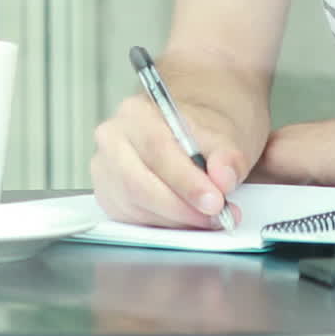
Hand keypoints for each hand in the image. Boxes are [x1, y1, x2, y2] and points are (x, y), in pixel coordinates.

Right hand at [91, 80, 266, 228]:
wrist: (193, 134)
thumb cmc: (203, 131)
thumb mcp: (227, 135)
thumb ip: (227, 156)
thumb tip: (223, 177)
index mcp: (137, 112)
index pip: (157, 149)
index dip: (186, 181)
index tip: (216, 200)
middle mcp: (113, 140)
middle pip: (139, 183)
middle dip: (182, 206)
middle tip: (217, 215)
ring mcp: (107, 171)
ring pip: (137, 206)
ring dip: (177, 219)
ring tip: (211, 217)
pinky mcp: (110, 197)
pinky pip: (134, 219)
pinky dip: (166, 224)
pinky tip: (189, 218)